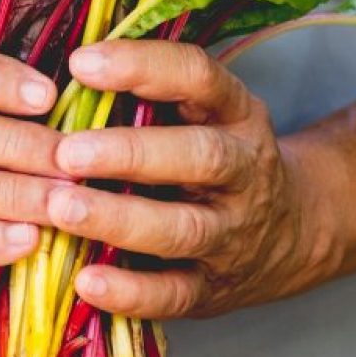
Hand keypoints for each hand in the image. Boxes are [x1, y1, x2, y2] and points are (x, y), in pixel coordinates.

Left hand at [46, 40, 341, 318]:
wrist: (293, 233)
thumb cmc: (219, 158)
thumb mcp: (206, 113)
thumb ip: (150, 94)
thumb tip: (64, 68)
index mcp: (237, 115)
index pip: (200, 77)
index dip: (144, 67)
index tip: (82, 63)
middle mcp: (243, 172)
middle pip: (200, 157)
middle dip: (131, 153)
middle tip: (66, 152)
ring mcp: (231, 235)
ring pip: (183, 229)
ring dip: (120, 219)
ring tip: (62, 208)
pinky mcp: (213, 289)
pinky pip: (174, 294)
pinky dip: (130, 292)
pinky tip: (85, 282)